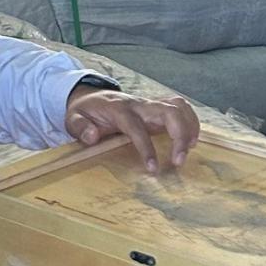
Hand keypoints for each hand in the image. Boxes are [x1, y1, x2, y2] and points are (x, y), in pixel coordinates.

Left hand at [65, 87, 198, 172]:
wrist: (91, 96)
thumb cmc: (85, 111)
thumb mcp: (73, 119)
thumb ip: (80, 127)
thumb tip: (92, 137)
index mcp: (118, 110)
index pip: (136, 126)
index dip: (146, 147)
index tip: (153, 168)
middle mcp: (138, 104)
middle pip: (168, 111)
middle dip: (180, 134)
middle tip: (179, 160)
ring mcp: (150, 103)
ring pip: (178, 106)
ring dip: (189, 127)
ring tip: (189, 150)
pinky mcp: (158, 106)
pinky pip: (180, 107)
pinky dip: (191, 121)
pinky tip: (192, 139)